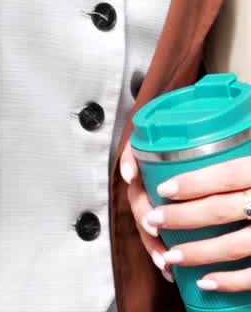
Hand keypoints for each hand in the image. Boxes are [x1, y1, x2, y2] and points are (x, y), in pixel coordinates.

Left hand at [121, 145, 250, 294]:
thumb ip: (248, 134)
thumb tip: (223, 113)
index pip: (226, 175)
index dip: (193, 182)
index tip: (164, 188)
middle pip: (222, 210)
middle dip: (182, 217)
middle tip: (153, 219)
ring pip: (234, 246)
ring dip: (199, 253)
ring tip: (171, 255)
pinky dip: (229, 282)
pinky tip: (206, 280)